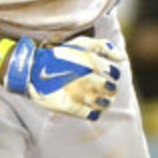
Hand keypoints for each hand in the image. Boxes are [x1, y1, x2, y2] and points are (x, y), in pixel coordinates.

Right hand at [4, 36, 123, 120]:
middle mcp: (85, 78)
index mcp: (90, 62)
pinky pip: (91, 114)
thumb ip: (103, 46)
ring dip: (106, 102)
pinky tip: (94, 109)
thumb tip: (122, 57)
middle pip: (110, 88)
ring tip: (103, 100)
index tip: (110, 75)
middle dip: (111, 89)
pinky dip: (95, 112)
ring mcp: (77, 94)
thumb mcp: (81, 43)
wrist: (34, 70)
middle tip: (107, 89)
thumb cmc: (62, 55)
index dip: (114, 75)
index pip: (113, 72)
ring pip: (103, 103)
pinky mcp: (69, 107)